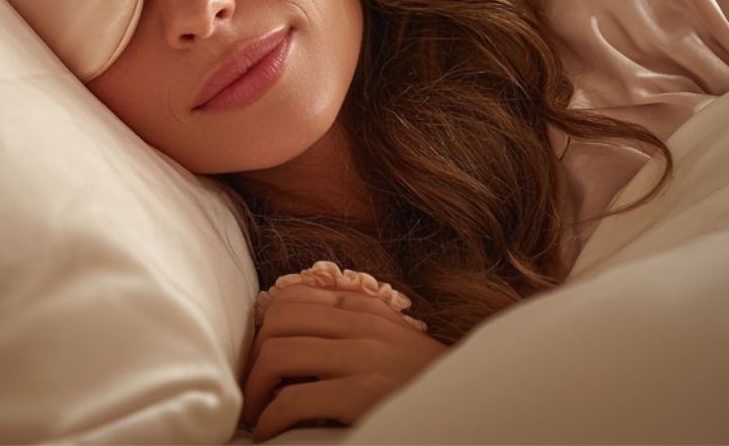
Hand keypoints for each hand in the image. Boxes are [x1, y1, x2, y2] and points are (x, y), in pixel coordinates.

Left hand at [240, 281, 448, 441]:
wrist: (475, 402)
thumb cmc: (427, 382)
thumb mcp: (393, 341)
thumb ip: (354, 331)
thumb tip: (301, 341)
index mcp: (365, 309)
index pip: (292, 297)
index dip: (262, 331)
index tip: (261, 363)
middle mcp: (362, 324)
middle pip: (276, 321)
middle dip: (253, 359)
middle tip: (254, 392)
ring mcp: (363, 357)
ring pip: (277, 354)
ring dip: (255, 390)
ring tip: (259, 415)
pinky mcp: (363, 393)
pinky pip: (292, 399)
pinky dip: (270, 419)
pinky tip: (272, 432)